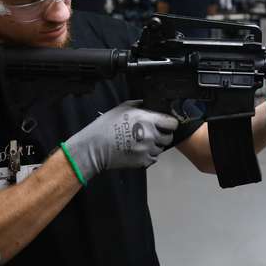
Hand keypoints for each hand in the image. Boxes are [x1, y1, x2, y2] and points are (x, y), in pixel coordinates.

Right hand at [64, 100, 178, 181]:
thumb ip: (138, 105)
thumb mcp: (121, 109)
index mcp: (146, 120)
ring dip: (155, 146)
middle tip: (152, 134)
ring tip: (141, 142)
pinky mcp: (142, 161)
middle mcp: (150, 135)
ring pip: (161, 148)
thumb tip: (147, 103)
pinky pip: (153, 159)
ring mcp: (147, 149)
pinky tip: (138, 150)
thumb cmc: (104, 128)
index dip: (169, 123)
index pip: (172, 123)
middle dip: (162, 135)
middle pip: (169, 137)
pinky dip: (148, 155)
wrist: (94, 148)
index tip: (166, 124)